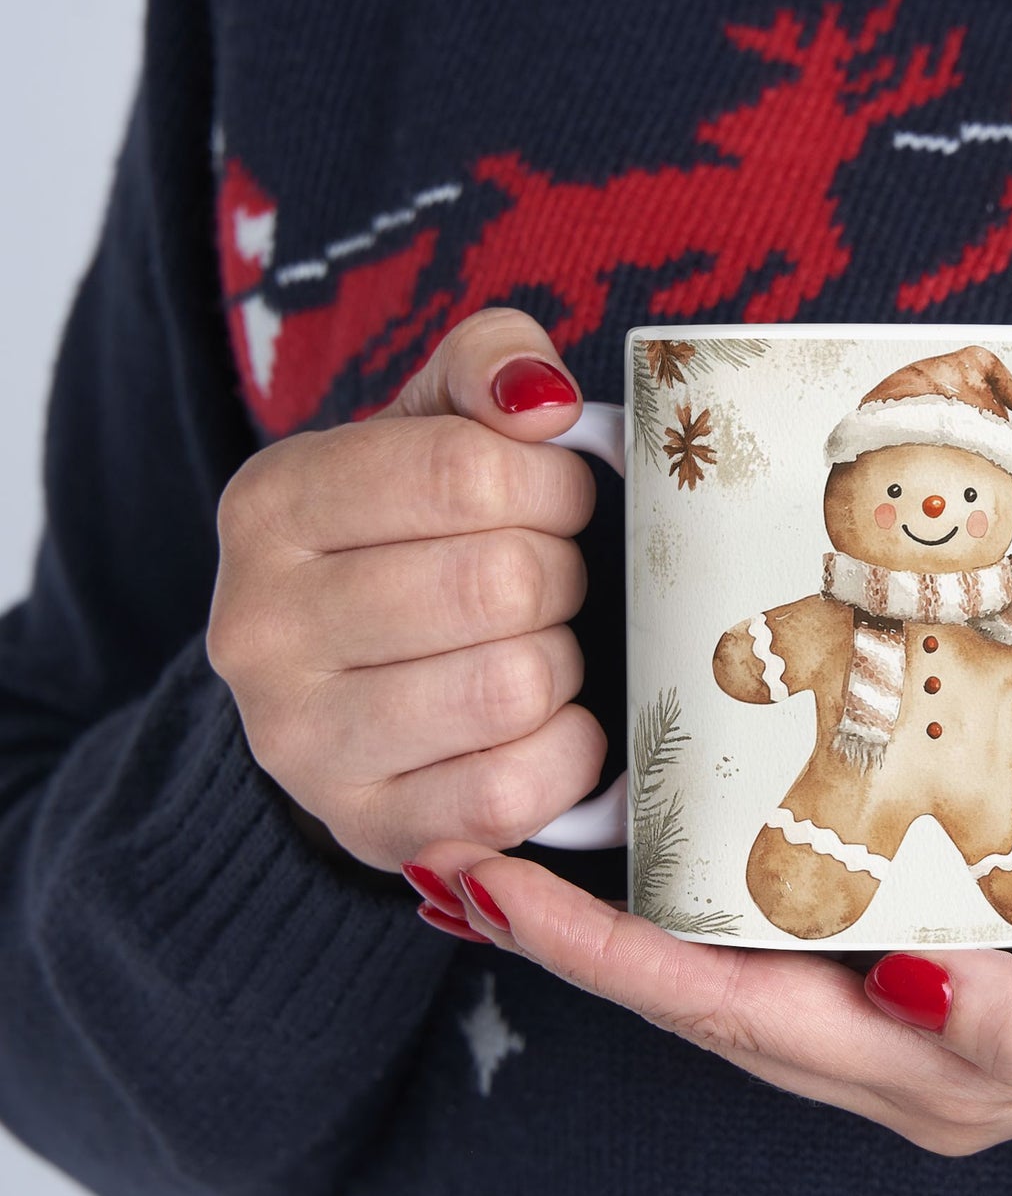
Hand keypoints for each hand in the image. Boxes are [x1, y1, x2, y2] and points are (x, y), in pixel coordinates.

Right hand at [207, 309, 604, 869]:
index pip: (466, 471)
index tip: (557, 502)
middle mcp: (260, 628)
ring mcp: (303, 743)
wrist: (344, 691)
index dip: (552, 486)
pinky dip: (566, 752)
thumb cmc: (408, 545)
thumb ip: (486, 368)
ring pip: (513, 686)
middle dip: (560, 576)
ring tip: (535, 649)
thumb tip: (543, 400)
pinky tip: (547, 725)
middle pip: (501, 583)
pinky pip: (514, 790)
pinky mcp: (369, 827)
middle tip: (548, 583)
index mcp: (272, 505)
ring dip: (561, 664)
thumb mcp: (429, 429)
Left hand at [407, 811, 1011, 1152]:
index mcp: (935, 1067)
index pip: (729, 1013)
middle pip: (699, 991)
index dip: (603, 960)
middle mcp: (897, 1036)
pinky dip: (707, 880)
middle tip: (463, 855)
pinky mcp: (934, 926)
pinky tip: (667, 835)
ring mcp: (908, 987)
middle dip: (573, 937)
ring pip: (731, 956)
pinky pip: (790, 911)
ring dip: (622, 913)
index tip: (492, 891)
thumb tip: (906, 995)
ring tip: (526, 844)